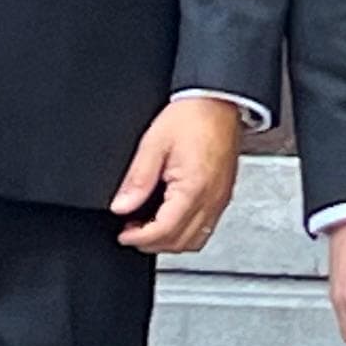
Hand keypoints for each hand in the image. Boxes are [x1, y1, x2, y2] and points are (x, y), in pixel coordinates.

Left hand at [112, 94, 244, 253]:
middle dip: (152, 243)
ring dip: (170, 241)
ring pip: (196, 240)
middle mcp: (211, 199)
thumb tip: (122, 206)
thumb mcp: (154, 144)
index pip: (164, 231)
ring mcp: (220, 199)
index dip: (139, 238)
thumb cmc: (193, 116)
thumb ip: (137, 179)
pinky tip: (171, 218)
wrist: (219, 102)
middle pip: (181, 242)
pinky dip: (186, 231)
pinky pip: (206, 226)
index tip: (123, 234)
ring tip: (150, 227)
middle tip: (132, 232)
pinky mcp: (223, 194)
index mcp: (193, 188)